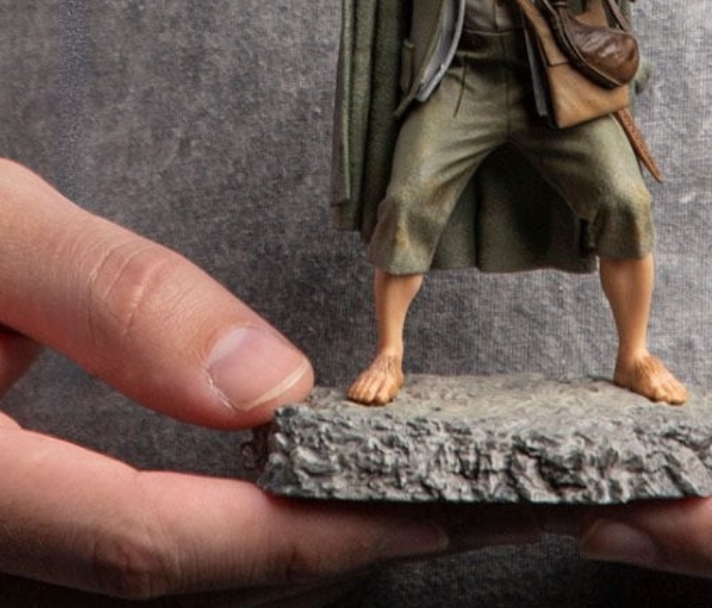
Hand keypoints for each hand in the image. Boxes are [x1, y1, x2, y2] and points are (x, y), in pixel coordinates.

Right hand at [0, 160, 523, 605]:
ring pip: (133, 578)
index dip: (297, 536)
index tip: (418, 511)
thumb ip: (120, 303)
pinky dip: (203, 526)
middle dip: (309, 554)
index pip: (152, 541)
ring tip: (375, 501)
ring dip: (266, 550)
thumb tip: (268, 382)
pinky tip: (268, 491)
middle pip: (157, 580)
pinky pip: (107, 544)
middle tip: (431, 510)